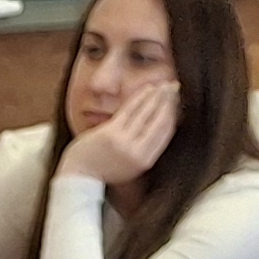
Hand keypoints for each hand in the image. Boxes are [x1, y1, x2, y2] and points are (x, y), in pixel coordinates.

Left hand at [57, 80, 176, 189]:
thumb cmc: (106, 167)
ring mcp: (124, 142)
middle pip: (160, 120)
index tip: (179, 100)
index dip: (175, 113)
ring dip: (157, 95)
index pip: (167, 132)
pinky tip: (149, 88)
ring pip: (147, 112)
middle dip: (170, 100)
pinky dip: (141, 97)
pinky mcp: (111, 132)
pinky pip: (130, 109)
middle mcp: (137, 152)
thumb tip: (166, 122)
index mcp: (145, 161)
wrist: (79, 174)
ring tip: (165, 84)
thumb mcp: (132, 164)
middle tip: (176, 87)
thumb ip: (147, 147)